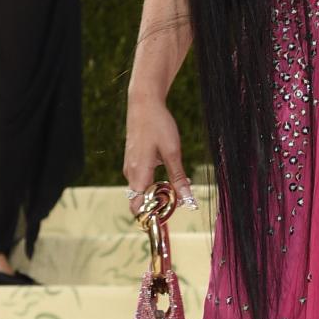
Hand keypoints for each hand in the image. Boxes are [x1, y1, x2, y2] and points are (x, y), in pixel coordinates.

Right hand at [124, 94, 196, 210]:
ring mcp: (129, 167)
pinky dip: (153, 182)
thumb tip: (188, 202)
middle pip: (140, 201)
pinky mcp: (132, 161)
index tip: (170, 214)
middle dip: (158, 205)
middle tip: (179, 198)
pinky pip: (141, 180)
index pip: (138, 208)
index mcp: (138, 174)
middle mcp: (130, 174)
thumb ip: (179, 179)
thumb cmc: (158, 125)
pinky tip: (168, 171)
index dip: (152, 216)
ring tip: (177, 183)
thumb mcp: (173, 153)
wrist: (144, 103)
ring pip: (141, 190)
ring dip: (157, 192)